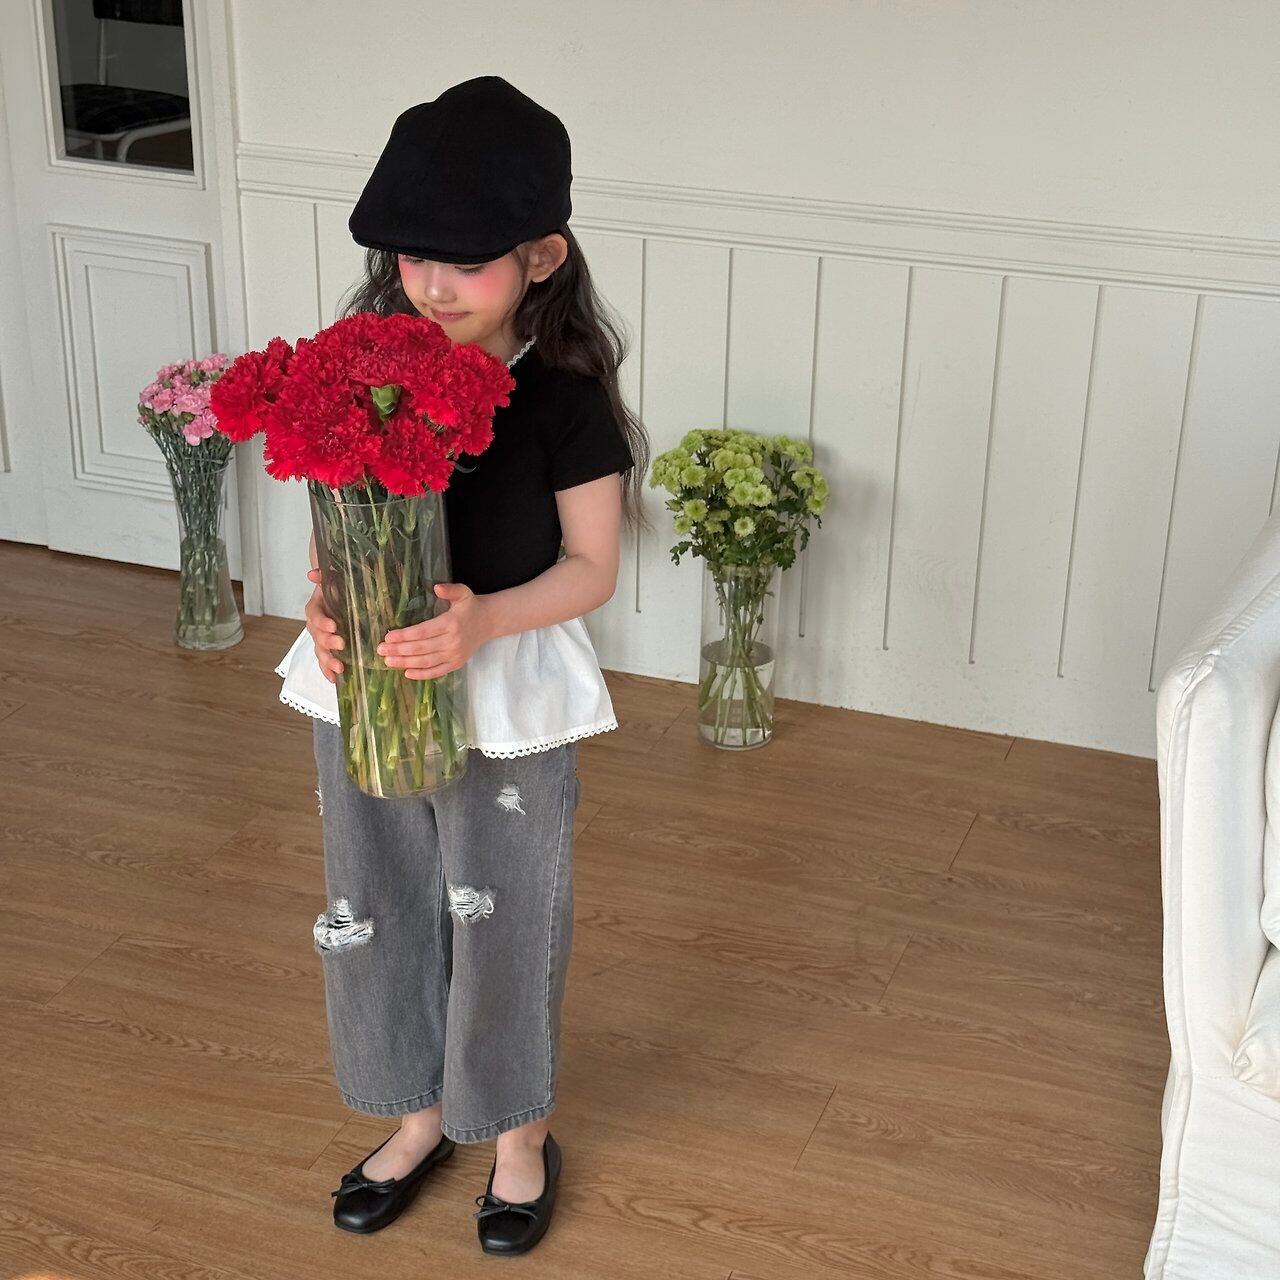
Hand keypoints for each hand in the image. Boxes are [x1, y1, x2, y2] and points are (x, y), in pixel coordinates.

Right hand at [304, 567, 344, 683]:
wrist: (340, 595)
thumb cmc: (338, 587)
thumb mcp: (334, 577)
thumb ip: (325, 574)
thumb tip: (313, 574)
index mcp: (316, 607)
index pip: (314, 615)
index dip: (322, 621)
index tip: (333, 626)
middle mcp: (315, 625)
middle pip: (316, 636)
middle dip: (328, 642)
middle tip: (341, 644)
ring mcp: (321, 638)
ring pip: (320, 651)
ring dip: (328, 660)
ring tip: (339, 668)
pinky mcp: (328, 648)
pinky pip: (325, 661)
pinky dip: (328, 670)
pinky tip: (334, 678)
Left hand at [378, 582, 489, 679]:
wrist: (489, 622)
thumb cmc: (471, 607)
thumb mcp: (463, 593)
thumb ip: (450, 589)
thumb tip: (436, 587)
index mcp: (451, 624)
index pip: (423, 632)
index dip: (405, 635)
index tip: (389, 636)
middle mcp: (453, 641)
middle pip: (421, 648)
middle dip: (399, 650)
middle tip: (381, 649)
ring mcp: (455, 655)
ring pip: (426, 662)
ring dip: (405, 662)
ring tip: (388, 660)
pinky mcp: (456, 664)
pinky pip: (436, 672)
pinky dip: (421, 675)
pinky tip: (407, 673)